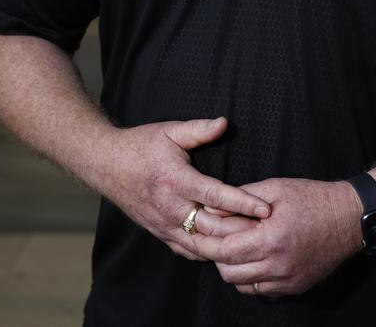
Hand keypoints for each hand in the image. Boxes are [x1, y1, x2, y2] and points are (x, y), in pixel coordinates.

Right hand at [98, 117, 269, 260]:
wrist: (106, 165)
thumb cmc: (141, 145)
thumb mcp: (170, 131)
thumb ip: (199, 129)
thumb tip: (224, 123)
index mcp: (177, 181)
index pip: (217, 197)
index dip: (243, 203)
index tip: (265, 208)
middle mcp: (171, 208)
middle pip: (213, 228)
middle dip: (242, 230)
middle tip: (268, 230)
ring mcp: (165, 225)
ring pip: (201, 246)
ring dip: (227, 247)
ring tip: (253, 244)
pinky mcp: (160, 233)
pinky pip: (188, 251)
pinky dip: (209, 253)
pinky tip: (226, 250)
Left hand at [194, 177, 362, 296]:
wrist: (348, 218)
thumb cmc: (312, 198)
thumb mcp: (275, 188)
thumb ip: (241, 199)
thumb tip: (212, 208)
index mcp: (271, 239)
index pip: (225, 250)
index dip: (206, 242)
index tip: (197, 232)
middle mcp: (278, 265)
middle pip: (229, 272)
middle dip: (216, 255)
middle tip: (215, 238)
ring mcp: (287, 280)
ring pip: (242, 285)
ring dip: (233, 267)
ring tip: (235, 246)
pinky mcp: (295, 287)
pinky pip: (260, 291)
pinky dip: (251, 277)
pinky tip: (255, 257)